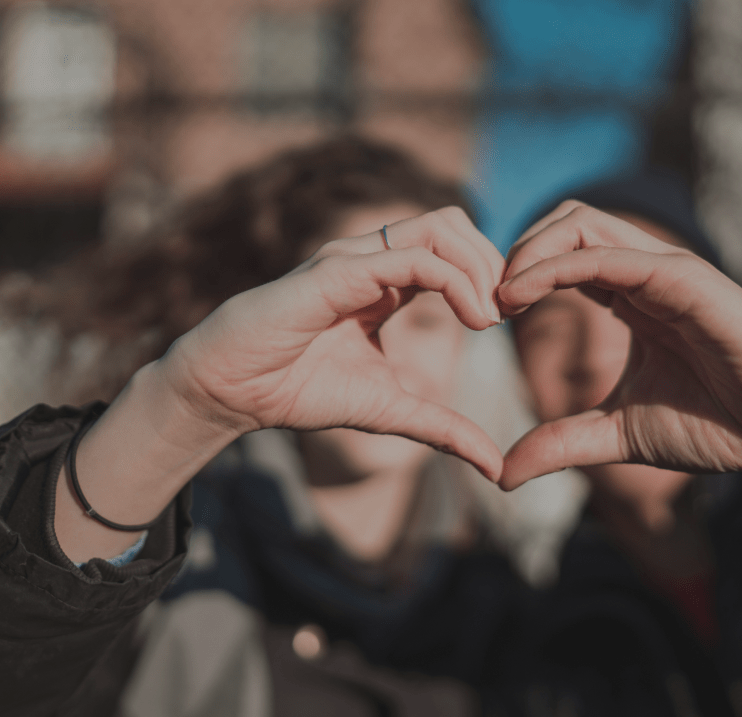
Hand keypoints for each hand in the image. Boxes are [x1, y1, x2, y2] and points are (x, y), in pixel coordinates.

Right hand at [56, 207, 505, 564]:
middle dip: (493, 262)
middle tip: (509, 313)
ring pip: (439, 227)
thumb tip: (496, 467)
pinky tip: (473, 319)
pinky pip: (410, 258)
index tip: (510, 321)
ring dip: (480, 266)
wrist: (231, 392)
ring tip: (491, 316)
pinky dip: (455, 281)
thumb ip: (443, 428)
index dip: (490, 276)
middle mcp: (372, 259)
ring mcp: (354, 258)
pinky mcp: (336, 271)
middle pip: (454, 223)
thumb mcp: (390, 411)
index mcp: (386, 281)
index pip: (454, 249)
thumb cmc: (298, 390)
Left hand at [496, 202, 741, 489]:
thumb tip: (502, 473)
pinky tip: (523, 295)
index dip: (516, 276)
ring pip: (583, 222)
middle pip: (566, 221)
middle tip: (484, 303)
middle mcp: (646, 274)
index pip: (561, 256)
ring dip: (529, 250)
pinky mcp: (687, 280)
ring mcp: (667, 272)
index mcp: (631, 298)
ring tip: (498, 297)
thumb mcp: (621, 435)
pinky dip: (559, 265)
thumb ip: (563, 443)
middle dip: (515, 250)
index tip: (482, 318)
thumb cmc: (722, 424)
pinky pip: (612, 255)